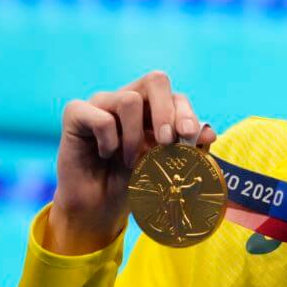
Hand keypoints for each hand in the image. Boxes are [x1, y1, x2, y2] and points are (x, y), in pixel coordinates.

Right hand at [45, 71, 216, 254]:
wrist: (100, 206)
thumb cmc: (134, 182)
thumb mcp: (167, 167)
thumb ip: (189, 149)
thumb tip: (209, 132)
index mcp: (154, 108)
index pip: (176, 96)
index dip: (185, 113)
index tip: (188, 137)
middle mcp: (129, 98)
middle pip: (156, 80)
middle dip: (166, 111)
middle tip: (166, 141)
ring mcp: (102, 102)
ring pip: (129, 100)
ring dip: (135, 137)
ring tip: (130, 161)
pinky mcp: (76, 113)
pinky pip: (101, 118)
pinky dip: (109, 141)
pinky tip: (105, 155)